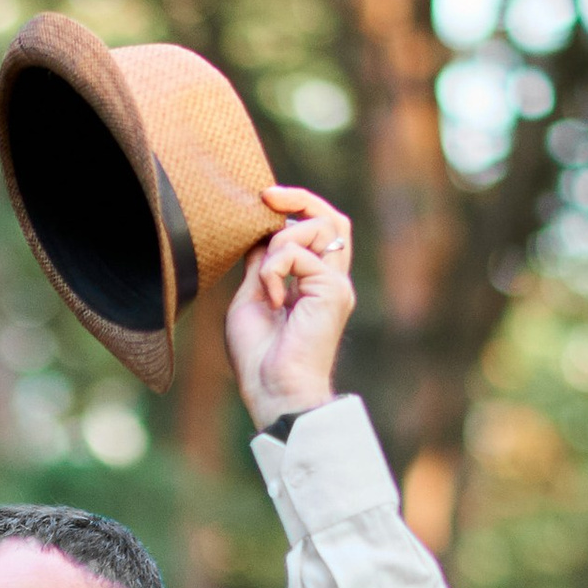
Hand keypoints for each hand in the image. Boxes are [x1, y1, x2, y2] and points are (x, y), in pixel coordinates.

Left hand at [225, 184, 355, 424]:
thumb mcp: (252, 298)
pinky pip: (299, 254)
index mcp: (314, 284)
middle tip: (266, 197)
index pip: (318, 230)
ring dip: (281, 243)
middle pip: (332, 219)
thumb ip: (261, 265)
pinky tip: (273, 299)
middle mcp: (331, 281)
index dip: (296, 207)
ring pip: (318, 227)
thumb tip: (260, 233)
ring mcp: (335, 285)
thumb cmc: (260, 356)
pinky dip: (275, 269)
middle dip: (300, 198)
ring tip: (267, 281)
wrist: (274, 390)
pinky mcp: (332, 291)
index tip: (264, 200)